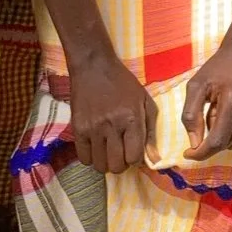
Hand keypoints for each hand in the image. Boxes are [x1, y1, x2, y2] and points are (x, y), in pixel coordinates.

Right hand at [66, 49, 157, 172]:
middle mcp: (112, 126)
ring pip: (100, 165)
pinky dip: (91, 158)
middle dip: (121, 163)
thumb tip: (154, 159)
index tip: (133, 150)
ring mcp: (93, 128)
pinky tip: (95, 147)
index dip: (135, 158)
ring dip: (106, 162)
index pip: (134, 157)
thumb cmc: (123, 84)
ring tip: (108, 150)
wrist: (93, 66)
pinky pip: (84, 159)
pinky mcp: (77, 128)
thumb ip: (151, 132)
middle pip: (116, 166)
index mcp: (131, 119)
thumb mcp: (145, 102)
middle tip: (120, 152)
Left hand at [181, 34, 231, 159]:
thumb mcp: (197, 85)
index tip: (188, 153)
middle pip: (225, 143)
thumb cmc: (219, 68)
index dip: (201, 153)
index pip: (217, 141)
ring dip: (224, 134)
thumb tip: (194, 143)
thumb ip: (191, 115)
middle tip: (210, 111)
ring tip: (223, 110)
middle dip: (212, 135)